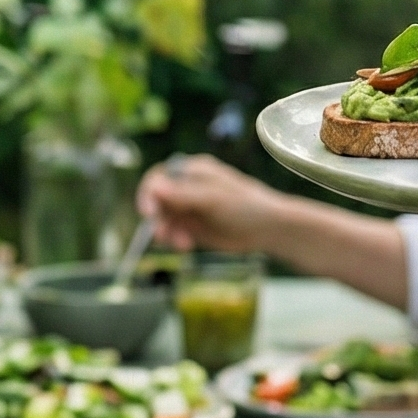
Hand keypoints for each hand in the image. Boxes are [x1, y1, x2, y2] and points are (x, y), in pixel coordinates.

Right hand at [138, 154, 282, 253]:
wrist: (268, 229)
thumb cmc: (245, 205)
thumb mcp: (213, 199)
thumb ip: (183, 194)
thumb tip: (154, 187)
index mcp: (191, 171)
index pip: (158, 177)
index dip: (148, 194)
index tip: (148, 213)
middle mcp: (186, 188)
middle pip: (157, 201)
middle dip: (158, 218)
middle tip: (163, 235)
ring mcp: (188, 208)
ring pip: (163, 219)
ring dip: (166, 232)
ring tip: (181, 244)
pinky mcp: (192, 227)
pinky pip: (173, 233)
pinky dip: (174, 240)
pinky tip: (185, 246)